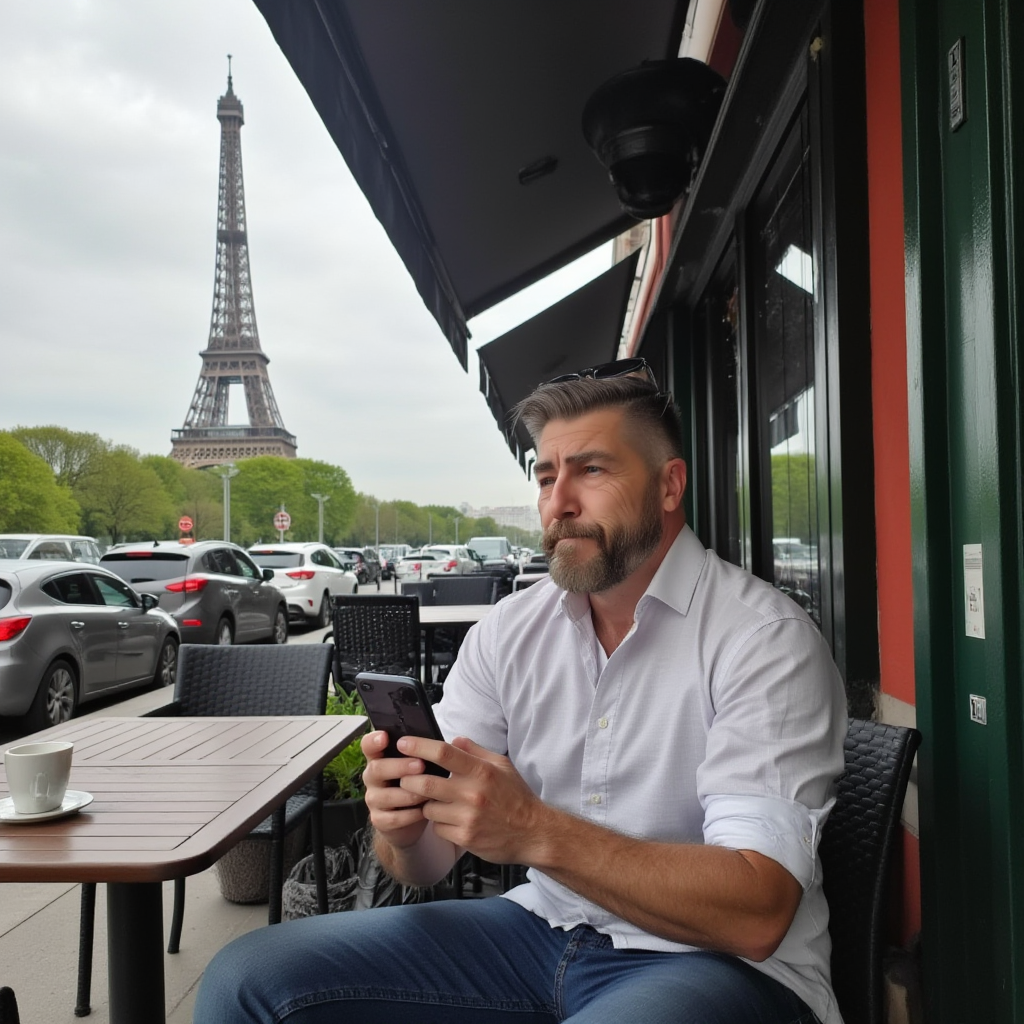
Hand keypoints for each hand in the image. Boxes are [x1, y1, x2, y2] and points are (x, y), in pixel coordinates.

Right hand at [360, 730, 433, 848]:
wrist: (409, 821)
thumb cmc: (416, 784)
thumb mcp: (418, 767)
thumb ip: (426, 753)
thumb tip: (454, 741)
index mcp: (379, 758)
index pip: (368, 746)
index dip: (373, 740)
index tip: (385, 736)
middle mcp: (372, 777)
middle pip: (377, 769)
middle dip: (399, 766)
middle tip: (421, 765)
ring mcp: (373, 799)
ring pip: (385, 796)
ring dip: (408, 794)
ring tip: (427, 793)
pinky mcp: (379, 820)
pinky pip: (393, 818)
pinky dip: (410, 815)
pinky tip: (424, 811)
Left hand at [396, 734, 546, 865]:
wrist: (533, 833)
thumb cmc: (516, 797)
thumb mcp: (502, 766)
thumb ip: (476, 751)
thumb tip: (454, 740)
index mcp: (481, 771)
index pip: (443, 753)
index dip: (418, 746)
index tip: (403, 743)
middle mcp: (473, 793)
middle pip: (425, 782)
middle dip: (408, 779)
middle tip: (405, 777)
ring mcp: (467, 817)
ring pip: (428, 808)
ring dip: (426, 804)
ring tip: (437, 801)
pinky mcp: (465, 837)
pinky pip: (437, 827)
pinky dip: (439, 823)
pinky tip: (451, 820)